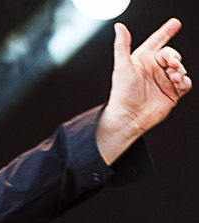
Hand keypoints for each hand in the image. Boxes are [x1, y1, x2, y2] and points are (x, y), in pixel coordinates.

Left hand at [97, 18, 191, 163]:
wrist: (128, 118)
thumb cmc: (121, 94)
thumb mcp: (122, 67)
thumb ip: (122, 46)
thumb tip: (119, 28)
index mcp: (142, 60)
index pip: (156, 42)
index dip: (166, 32)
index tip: (174, 24)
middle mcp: (153, 69)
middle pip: (171, 55)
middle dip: (174, 56)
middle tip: (173, 62)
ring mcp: (163, 80)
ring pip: (180, 68)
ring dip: (180, 70)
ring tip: (172, 76)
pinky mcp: (171, 93)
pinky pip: (185, 83)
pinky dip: (184, 81)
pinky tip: (178, 84)